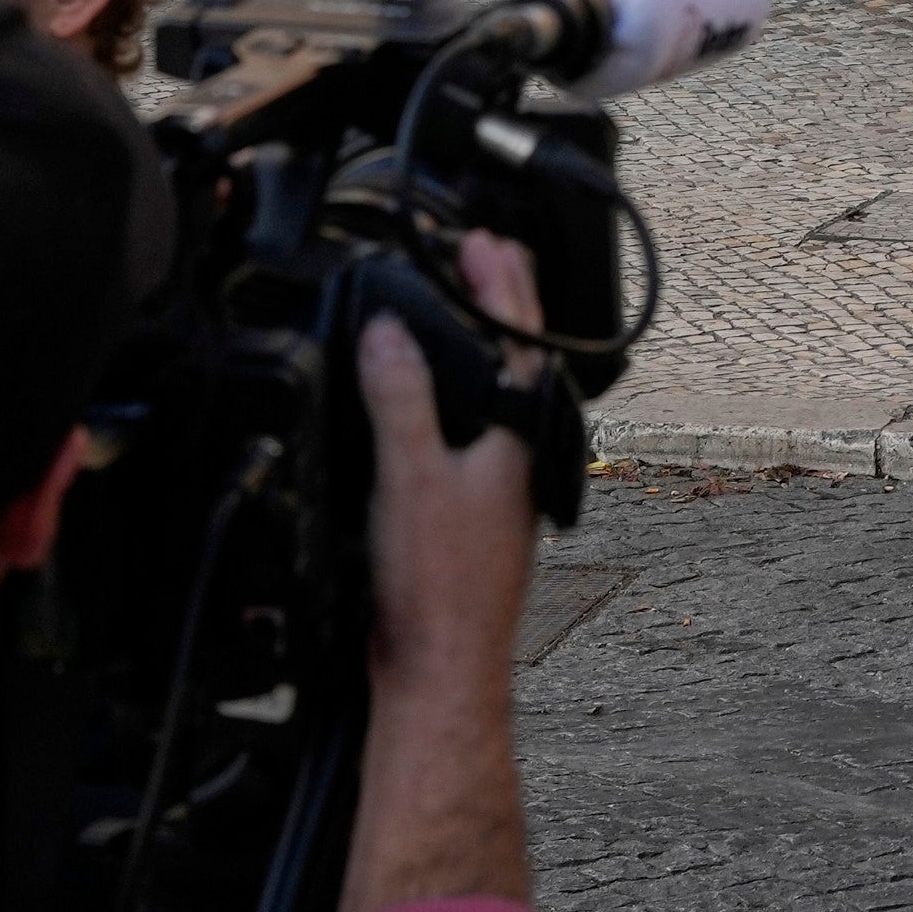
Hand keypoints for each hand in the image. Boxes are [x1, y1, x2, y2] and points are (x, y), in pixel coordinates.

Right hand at [343, 239, 545, 911]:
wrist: (438, 673)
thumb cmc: (439, 590)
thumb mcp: (411, 474)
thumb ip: (401, 398)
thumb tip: (391, 332)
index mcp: (520, 438)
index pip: (521, 337)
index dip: (502, 282)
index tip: (485, 238)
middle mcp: (519, 460)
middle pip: (513, 364)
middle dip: (496, 307)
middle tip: (477, 259)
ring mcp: (498, 491)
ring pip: (492, 402)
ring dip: (473, 353)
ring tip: (452, 316)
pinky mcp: (470, 521)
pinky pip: (466, 437)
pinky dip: (449, 402)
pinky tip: (425, 411)